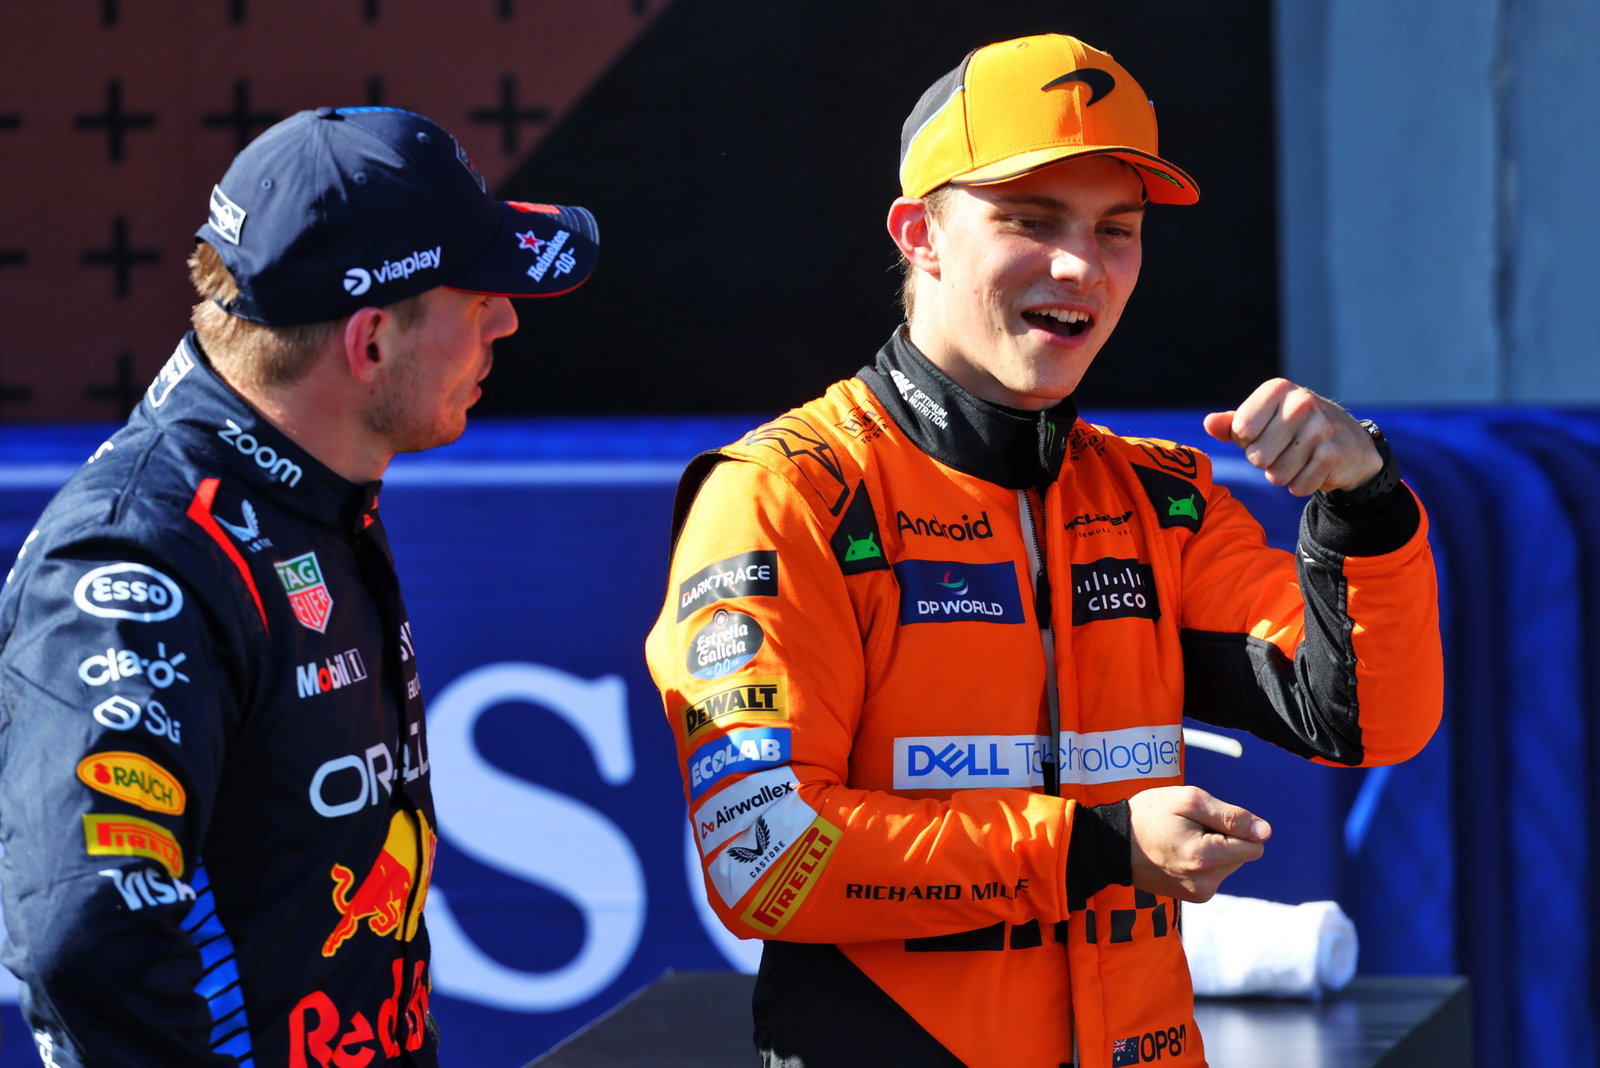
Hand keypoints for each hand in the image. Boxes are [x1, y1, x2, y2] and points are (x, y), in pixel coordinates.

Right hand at [1127, 785, 1270, 902]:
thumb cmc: (1148, 816)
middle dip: (1223, 838)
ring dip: (1213, 849)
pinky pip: (1215, 874)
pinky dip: (1203, 861)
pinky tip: (1178, 853)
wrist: (1111, 844)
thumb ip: (1230, 816)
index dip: (1235, 827)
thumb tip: (1265, 832)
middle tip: (1188, 828)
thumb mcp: (1189, 801)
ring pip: (1229, 865)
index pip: (1253, 845)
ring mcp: (1199, 894)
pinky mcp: (1194, 897)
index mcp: (1206, 858)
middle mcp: (1206, 883)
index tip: (1206, 820)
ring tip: (1180, 840)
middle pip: (1242, 856)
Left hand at [1203, 378, 1381, 494]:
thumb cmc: (1293, 431)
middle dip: (1266, 462)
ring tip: (1300, 459)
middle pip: (1256, 456)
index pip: (1240, 430)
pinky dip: (1302, 485)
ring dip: (1284, 476)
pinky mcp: (1334, 454)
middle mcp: (1301, 402)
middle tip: (1285, 450)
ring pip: (1276, 475)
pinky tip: (1314, 470)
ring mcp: (1321, 427)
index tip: (1265, 434)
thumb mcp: (1262, 422)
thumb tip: (1208, 423)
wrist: (1349, 444)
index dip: (1247, 442)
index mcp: (1277, 390)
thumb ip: (1231, 424)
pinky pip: (1298, 486)